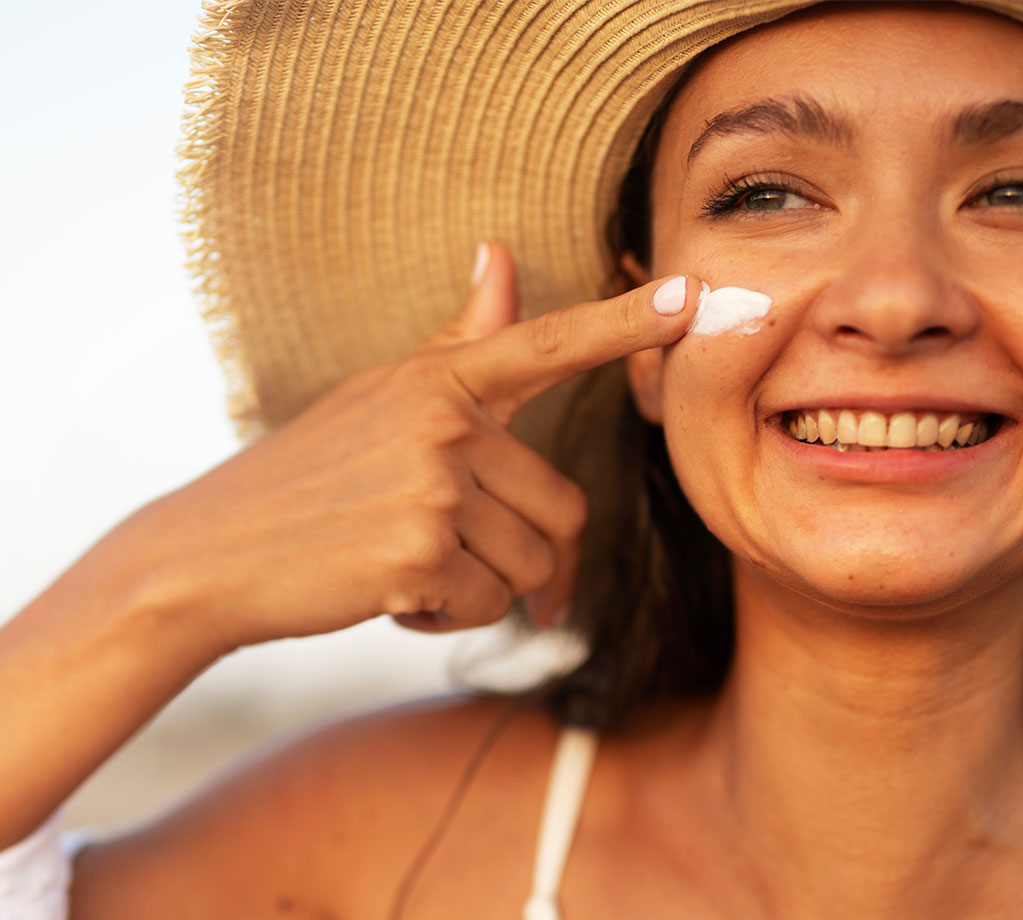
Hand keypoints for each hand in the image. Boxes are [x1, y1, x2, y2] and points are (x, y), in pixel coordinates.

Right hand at [127, 242, 696, 651]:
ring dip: (484, 590)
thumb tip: (499, 253)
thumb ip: (460, 339)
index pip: (549, 343)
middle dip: (529, 558)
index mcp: (441, 379)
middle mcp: (444, 421)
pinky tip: (393, 595)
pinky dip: (450, 617)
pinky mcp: (418, 553)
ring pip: (530, 566)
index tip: (693, 293)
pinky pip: (489, 606)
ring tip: (411, 567)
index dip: (626, 322)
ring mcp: (432, 486)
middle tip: (470, 567)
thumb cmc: (310, 472)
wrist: (214, 552)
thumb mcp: (384, 395)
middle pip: (561, 510)